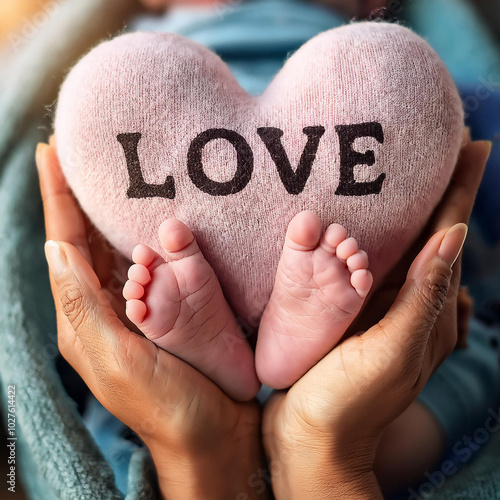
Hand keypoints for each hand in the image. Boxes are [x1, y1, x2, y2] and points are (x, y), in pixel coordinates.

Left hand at [37, 141, 268, 499]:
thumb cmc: (168, 405)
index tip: (51, 152)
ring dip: (114, 210)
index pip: (64, 245)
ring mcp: (136, 305)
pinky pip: (150, 261)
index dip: (57, 198)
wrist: (213, 433)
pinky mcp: (165, 306)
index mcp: (84, 319)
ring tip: (115, 171)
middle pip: (85, 239)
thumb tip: (56, 246)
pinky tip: (154, 214)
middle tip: (84, 152)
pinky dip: (147, 234)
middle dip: (80, 195)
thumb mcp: (118, 359)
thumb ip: (84, 305)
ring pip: (117, 247)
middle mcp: (104, 307)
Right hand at [262, 141, 490, 499]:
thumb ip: (422, 297)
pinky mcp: (354, 315)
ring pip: (403, 250)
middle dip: (443, 193)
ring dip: (412, 212)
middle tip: (446, 152)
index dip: (461, 191)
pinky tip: (366, 227)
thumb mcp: (391, 352)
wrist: (310, 439)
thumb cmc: (348, 404)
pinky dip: (378, 240)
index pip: (448, 236)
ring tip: (410, 178)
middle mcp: (410, 307)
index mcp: (426, 312)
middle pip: (433, 237)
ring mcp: (382, 311)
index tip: (474, 147)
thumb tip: (454, 235)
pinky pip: (373, 268)